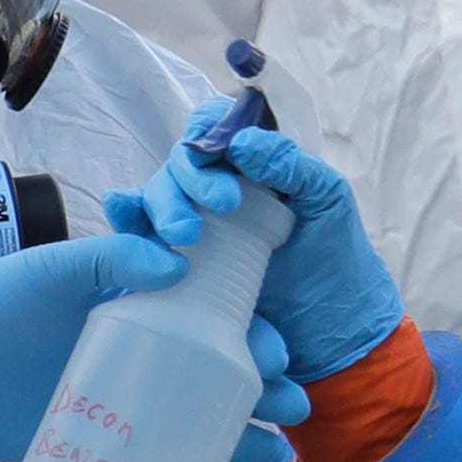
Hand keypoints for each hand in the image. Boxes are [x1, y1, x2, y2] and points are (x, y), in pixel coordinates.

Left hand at [0, 232, 308, 461]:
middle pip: (218, 363)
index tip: (276, 347)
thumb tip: (177, 260)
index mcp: (134, 299)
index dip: (252, 327)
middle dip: (264, 380)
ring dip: (246, 423)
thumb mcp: (50, 272)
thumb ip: (108, 260)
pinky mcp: (99, 441)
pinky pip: (161, 452)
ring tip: (278, 440)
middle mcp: (136, 348)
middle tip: (289, 398)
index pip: (211, 311)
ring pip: (199, 409)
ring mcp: (121, 397)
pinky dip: (201, 460)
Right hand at [114, 112, 405, 384]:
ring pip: (155, 198)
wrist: (332, 334)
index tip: (221, 151)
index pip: (214, 127)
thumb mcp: (328, 203)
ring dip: (161, 206)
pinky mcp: (177, 267)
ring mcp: (195, 228)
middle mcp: (216, 190)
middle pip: (180, 163)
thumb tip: (242, 143)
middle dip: (190, 177)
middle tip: (224, 205)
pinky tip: (125, 220)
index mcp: (252, 165)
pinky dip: (128, 224)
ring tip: (184, 234)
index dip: (208, 129)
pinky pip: (141, 239)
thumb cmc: (337, 260)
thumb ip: (293, 167)